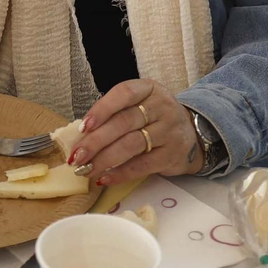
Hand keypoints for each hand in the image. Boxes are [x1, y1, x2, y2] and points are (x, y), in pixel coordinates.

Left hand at [67, 79, 201, 187]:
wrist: (191, 134)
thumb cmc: (154, 118)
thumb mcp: (139, 105)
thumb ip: (115, 114)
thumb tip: (81, 135)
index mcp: (149, 88)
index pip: (124, 93)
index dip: (102, 109)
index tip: (83, 127)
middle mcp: (161, 106)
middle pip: (123, 122)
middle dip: (96, 141)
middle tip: (76, 156)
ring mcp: (169, 131)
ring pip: (131, 144)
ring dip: (105, 159)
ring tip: (85, 169)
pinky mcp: (171, 154)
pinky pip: (142, 165)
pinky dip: (121, 173)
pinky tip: (104, 178)